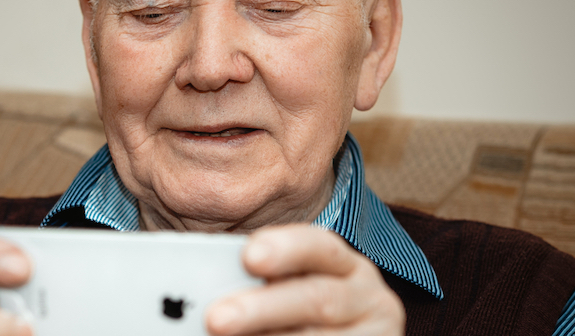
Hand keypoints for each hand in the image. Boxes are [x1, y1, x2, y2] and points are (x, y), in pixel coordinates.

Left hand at [206, 225, 404, 334]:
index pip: (319, 247)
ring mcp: (374, 335)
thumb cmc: (302, 317)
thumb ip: (260, 282)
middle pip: (317, 300)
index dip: (285, 248)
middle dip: (263, 308)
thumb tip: (199, 289)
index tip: (248, 256)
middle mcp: (367, 298)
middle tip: (216, 319)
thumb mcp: (291, 290)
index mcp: (344, 266)